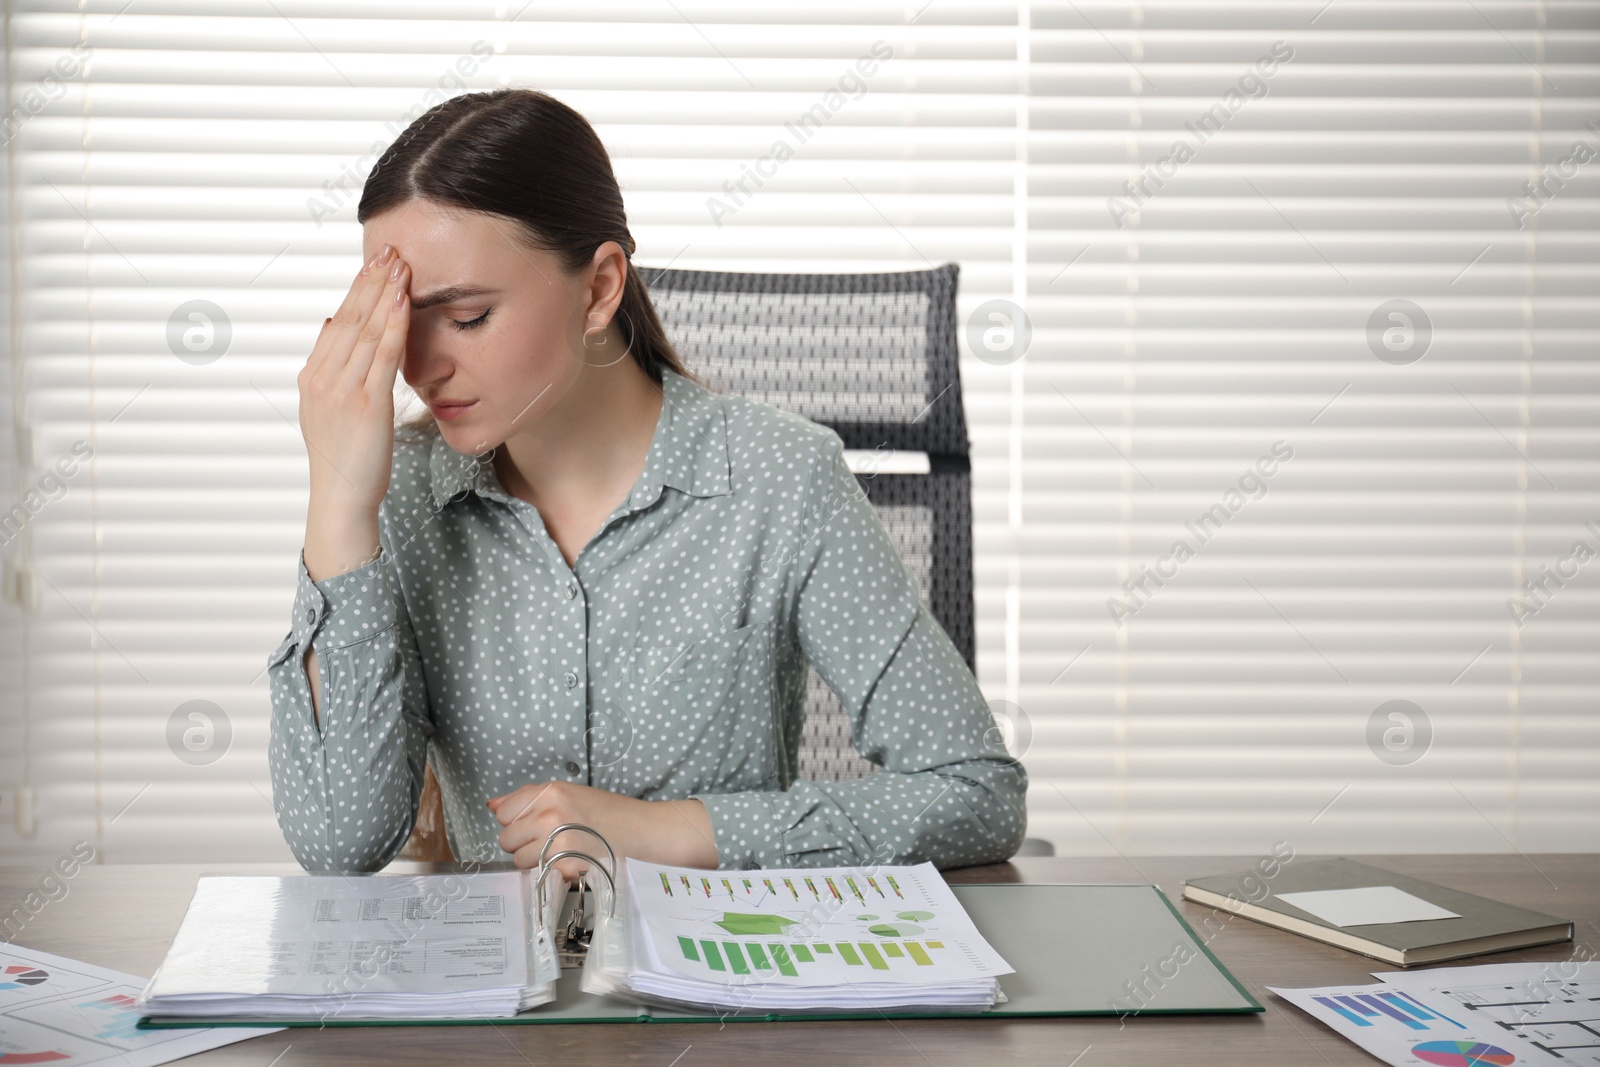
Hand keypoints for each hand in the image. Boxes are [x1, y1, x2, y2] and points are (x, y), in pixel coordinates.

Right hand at [297, 244, 411, 516]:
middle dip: (370, 282)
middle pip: (349, 318)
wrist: (341, 499)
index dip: (356, 290)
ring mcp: (342, 390)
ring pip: (365, 330)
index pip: (336, 323)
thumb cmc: (345, 461)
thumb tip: (332, 324)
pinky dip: (394, 324)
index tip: (372, 264)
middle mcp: (322, 379)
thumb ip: (330, 369)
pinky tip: (404, 301)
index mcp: (312, 378)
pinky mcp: (367, 405)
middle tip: (389, 250)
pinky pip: (383, 355)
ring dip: (384, 293)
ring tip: (399, 264)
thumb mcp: (329, 409)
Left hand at [488, 782, 718, 885]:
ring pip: (519, 861)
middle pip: (507, 839)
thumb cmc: (608, 813)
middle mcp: (550, 813)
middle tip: (549, 841)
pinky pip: (539, 875)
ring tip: (561, 853)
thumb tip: (492, 805)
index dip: (516, 822)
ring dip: (534, 861)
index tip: (533, 825)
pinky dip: (551, 873)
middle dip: (523, 844)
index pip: (504, 812)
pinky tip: (571, 863)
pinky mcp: (565, 866)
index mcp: (550, 791)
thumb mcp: (568, 794)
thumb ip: (528, 798)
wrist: (642, 832)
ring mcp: (557, 841)